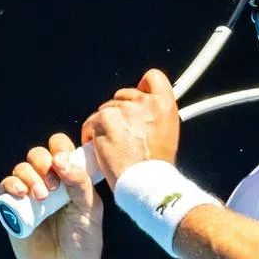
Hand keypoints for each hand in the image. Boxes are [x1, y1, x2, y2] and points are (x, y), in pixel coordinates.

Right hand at [0, 133, 103, 258]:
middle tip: (54, 185)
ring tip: (42, 197)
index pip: (61, 149)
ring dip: (30, 176)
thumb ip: (80, 183)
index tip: (64, 164)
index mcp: (70, 179)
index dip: (60, 150)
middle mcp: (49, 183)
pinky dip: (12, 184)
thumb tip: (62, 160)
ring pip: (22, 168)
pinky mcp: (13, 209)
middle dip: (43, 162)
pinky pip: (6, 187)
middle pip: (38, 154)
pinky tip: (22, 193)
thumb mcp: (90, 210)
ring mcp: (30, 195)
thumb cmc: (83, 241)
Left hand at [80, 68, 179, 190]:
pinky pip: (90, 122)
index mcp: (165, 104)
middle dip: (120, 112)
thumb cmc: (156, 165)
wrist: (146, 182)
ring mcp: (123, 109)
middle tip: (124, 134)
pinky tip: (100, 149)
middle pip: (123, 95)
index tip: (138, 99)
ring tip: (115, 146)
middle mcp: (144, 102)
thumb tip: (143, 110)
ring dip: (105, 125)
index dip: (143, 87)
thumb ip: (155, 115)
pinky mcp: (103, 119)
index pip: (153, 77)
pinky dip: (91, 135)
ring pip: (105, 110)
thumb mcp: (167, 132)